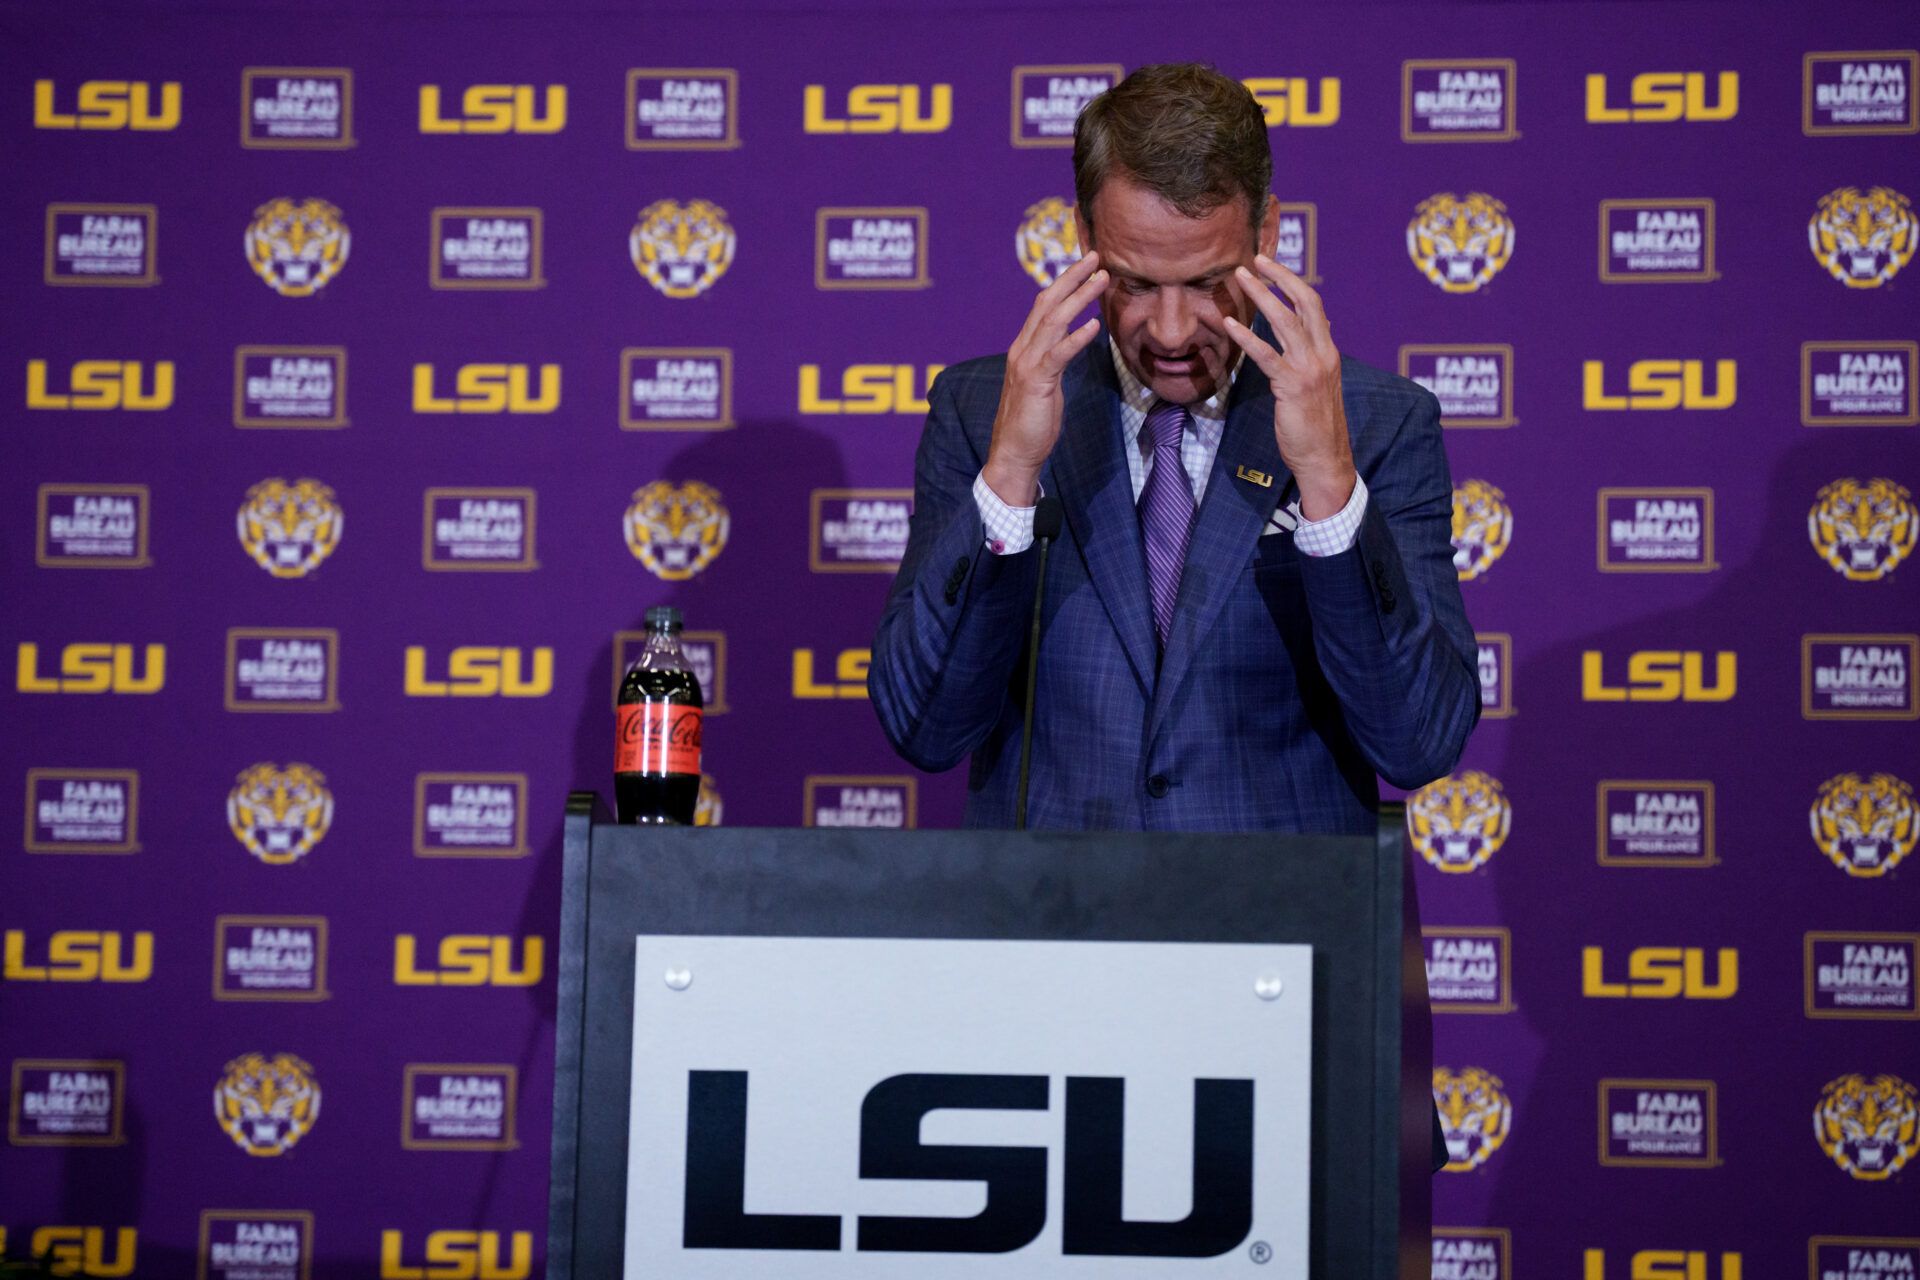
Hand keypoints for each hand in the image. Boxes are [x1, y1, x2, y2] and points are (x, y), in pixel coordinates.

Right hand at [981, 250, 1106, 506]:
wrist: (1013, 454)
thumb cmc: (1031, 423)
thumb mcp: (1044, 384)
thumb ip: (1053, 359)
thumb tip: (1069, 342)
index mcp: (1024, 348)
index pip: (1044, 306)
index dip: (1065, 282)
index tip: (1086, 265)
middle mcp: (1022, 350)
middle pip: (1047, 303)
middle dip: (1072, 277)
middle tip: (1096, 256)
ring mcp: (1027, 365)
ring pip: (1054, 321)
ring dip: (1079, 297)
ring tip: (1102, 280)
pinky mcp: (1037, 383)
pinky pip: (1058, 354)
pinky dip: (1076, 338)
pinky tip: (1094, 326)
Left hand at [1223, 255, 1355, 520]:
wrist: (1324, 457)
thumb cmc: (1315, 424)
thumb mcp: (1318, 383)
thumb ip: (1312, 355)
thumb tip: (1310, 331)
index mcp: (1328, 351)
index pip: (1313, 304)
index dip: (1292, 281)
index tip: (1271, 265)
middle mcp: (1323, 353)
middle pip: (1304, 302)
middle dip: (1279, 277)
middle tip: (1254, 259)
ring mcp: (1309, 369)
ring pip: (1285, 321)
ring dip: (1261, 296)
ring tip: (1240, 279)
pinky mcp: (1292, 386)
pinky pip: (1266, 355)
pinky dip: (1247, 337)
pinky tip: (1229, 324)